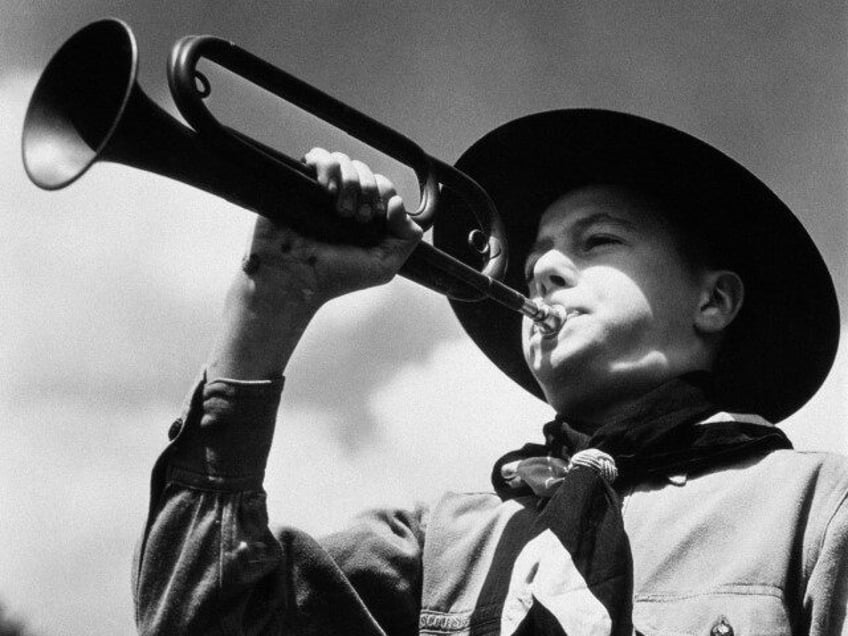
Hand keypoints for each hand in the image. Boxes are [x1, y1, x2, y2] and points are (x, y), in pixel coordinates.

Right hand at [245, 148, 422, 306]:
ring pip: (344, 160)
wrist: (295, 279)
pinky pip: (317, 156)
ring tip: (340, 209)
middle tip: (357, 217)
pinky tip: (326, 189)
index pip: (382, 186)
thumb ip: (405, 238)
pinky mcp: (300, 184)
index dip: (384, 192)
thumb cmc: (335, 277)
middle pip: (365, 170)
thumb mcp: (383, 266)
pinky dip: (327, 166)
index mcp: (364, 217)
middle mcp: (344, 201)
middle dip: (367, 189)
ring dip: (349, 180)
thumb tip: (398, 203)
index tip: (375, 214)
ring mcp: (321, 192)